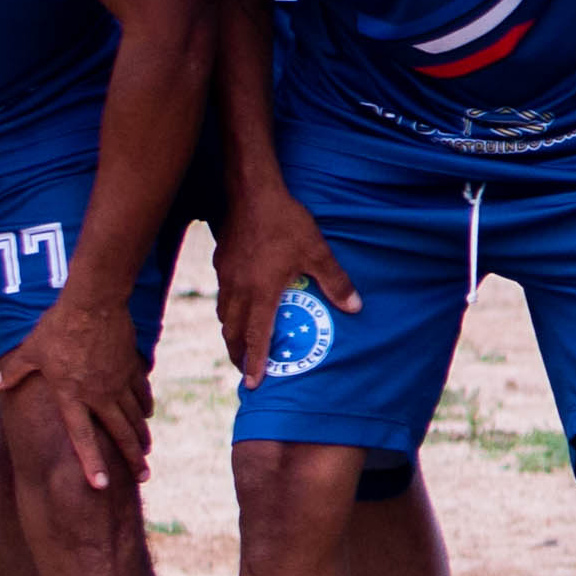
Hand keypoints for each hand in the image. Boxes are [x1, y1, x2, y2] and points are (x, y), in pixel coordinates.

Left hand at [0, 295, 155, 491]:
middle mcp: (99, 395)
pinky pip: (141, 393)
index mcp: (71, 396)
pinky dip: (145, 406)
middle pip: (120, 433)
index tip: (100, 485)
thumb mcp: (31, 350)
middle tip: (144, 477)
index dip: (92, 463)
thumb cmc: (58, 327)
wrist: (93, 301)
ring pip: (134, 416)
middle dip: (133, 458)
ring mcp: (118, 382)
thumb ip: (15, 371)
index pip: (82, 438)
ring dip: (141, 436)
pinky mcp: (131, 367)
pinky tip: (147, 415)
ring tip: (146, 453)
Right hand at [218, 187, 360, 381]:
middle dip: (238, 354)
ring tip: (240, 342)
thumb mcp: (316, 251)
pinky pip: (223, 295)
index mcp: (261, 292)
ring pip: (224, 315)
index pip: (256, 337)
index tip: (253, 383)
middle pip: (233, 332)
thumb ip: (335, 281)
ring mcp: (226, 276)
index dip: (255, 362)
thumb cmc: (286, 221)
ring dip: (231, 333)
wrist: (251, 191)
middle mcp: (239, 289)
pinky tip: (238, 306)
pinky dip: (228, 310)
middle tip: (244, 368)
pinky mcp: (221, 261)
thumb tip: (354, 307)